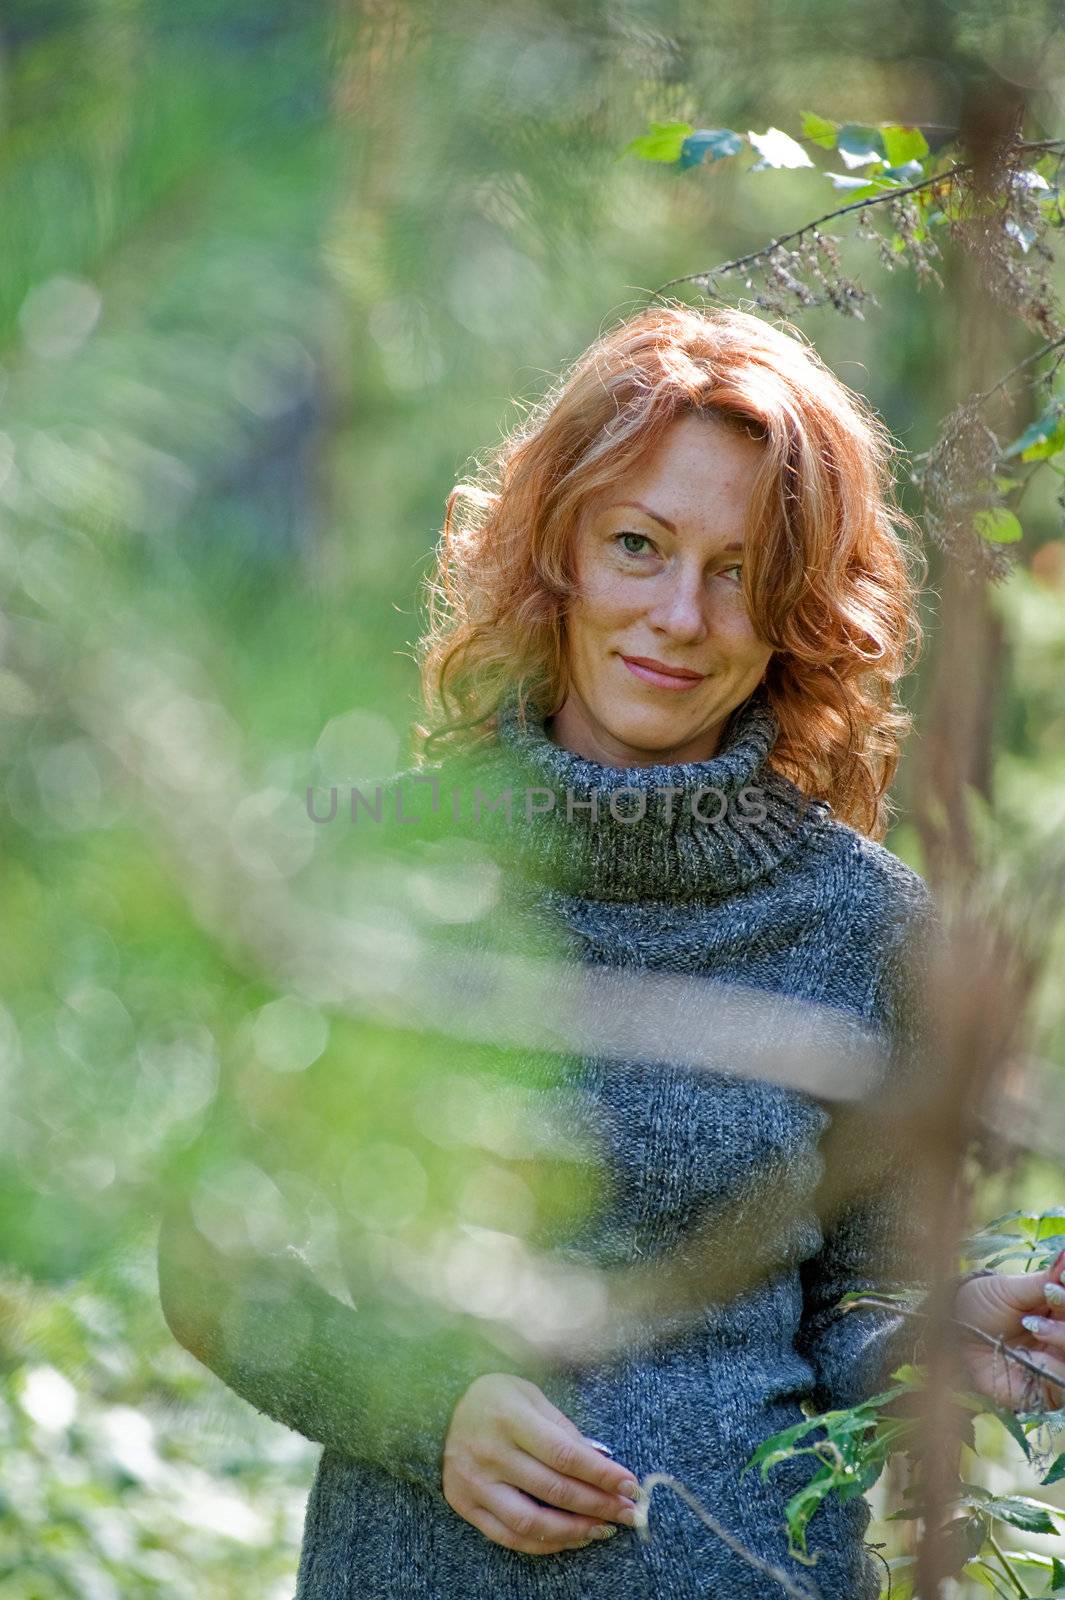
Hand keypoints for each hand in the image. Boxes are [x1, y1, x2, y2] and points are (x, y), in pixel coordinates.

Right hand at [441, 1372, 640, 1554]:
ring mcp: (474, 1482)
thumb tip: (602, 1464)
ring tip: (603, 1530)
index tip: (630, 1485)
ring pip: (532, 1522)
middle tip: (628, 1512)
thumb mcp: (530, 1396)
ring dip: (575, 1531)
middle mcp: (490, 1453)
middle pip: (554, 1490)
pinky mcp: (464, 1504)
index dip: (602, 1474)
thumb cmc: (495, 1398)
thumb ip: (564, 1429)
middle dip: (598, 1505)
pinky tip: (570, 1538)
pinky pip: (509, 1536)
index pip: (565, 1455)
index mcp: (510, 1418)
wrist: (438, 1407)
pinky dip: (544, 1543)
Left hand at [954, 1248, 1064, 1411]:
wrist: (952, 1337)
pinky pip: (1064, 1384)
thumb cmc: (980, 1307)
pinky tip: (1034, 1354)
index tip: (1059, 1280)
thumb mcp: (1010, 1289)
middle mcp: (1063, 1338)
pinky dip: (1055, 1368)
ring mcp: (1058, 1364)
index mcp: (1060, 1310)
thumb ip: (1045, 1279)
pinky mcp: (1048, 1391)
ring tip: (1033, 1324)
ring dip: (1063, 1336)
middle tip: (1051, 1295)